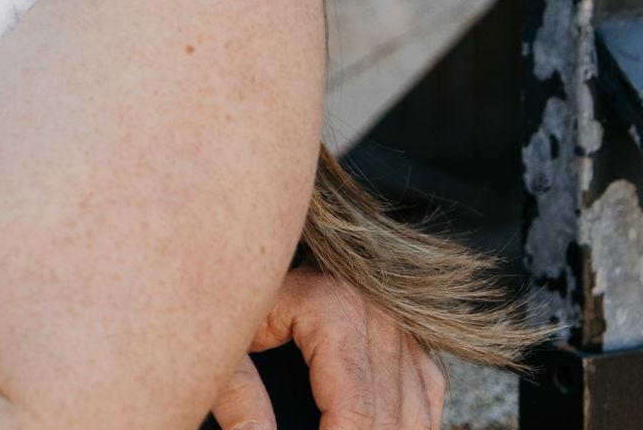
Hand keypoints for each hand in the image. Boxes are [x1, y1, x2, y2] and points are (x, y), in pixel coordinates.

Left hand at [209, 271, 444, 429]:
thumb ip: (239, 397)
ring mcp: (400, 321)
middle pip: (387, 417)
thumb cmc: (227, 288)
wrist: (248, 237)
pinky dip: (407, 424)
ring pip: (415, 413)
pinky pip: (425, 395)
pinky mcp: (411, 335)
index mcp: (334, 305)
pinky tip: (376, 427)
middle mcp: (378, 310)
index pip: (354, 412)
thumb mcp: (222, 337)